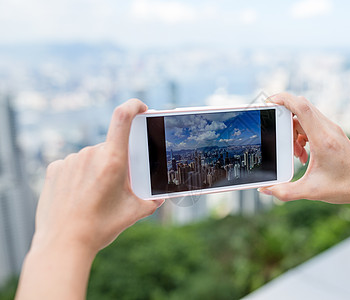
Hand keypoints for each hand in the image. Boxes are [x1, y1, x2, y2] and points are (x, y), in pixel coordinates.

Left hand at [32, 99, 163, 254]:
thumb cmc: (100, 227)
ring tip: (96, 196)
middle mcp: (91, 154)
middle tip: (117, 186)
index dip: (134, 106)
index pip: (123, 118)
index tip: (142, 108)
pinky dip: (80, 175)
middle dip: (119, 162)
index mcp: (113, 160)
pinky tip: (79, 195)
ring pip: (93, 157)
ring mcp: (70, 161)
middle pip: (112, 147)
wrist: (63, 244)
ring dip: (98, 169)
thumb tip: (159, 197)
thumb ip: (151, 201)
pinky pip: (74, 165)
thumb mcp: (133, 213)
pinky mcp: (55, 169)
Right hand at [259, 93, 349, 204]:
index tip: (268, 102)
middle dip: (284, 120)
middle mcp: (329, 129)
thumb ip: (285, 192)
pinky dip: (302, 133)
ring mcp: (332, 129)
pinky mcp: (333, 132)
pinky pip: (312, 123)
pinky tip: (304, 152)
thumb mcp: (311, 192)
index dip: (283, 99)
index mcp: (323, 140)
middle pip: (301, 108)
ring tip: (296, 153)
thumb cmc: (343, 188)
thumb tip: (265, 189)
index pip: (301, 108)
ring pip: (305, 116)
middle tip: (282, 141)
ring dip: (293, 129)